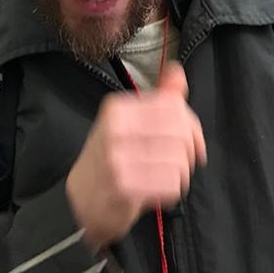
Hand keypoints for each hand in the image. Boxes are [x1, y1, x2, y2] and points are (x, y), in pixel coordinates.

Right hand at [64, 64, 207, 247]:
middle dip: (188, 151)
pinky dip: (172, 190)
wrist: (82, 200)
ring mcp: (117, 160)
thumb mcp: (128, 122)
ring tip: (165, 177)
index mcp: (117, 109)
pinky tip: (158, 190)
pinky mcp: (125, 188)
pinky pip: (171, 184)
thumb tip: (178, 72)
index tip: (189, 139)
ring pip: (179, 161)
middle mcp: (115, 131)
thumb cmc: (108, 159)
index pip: (173, 107)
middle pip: (180, 133)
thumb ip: (158, 98)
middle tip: (179, 162)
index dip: (191, 125)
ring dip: (180, 173)